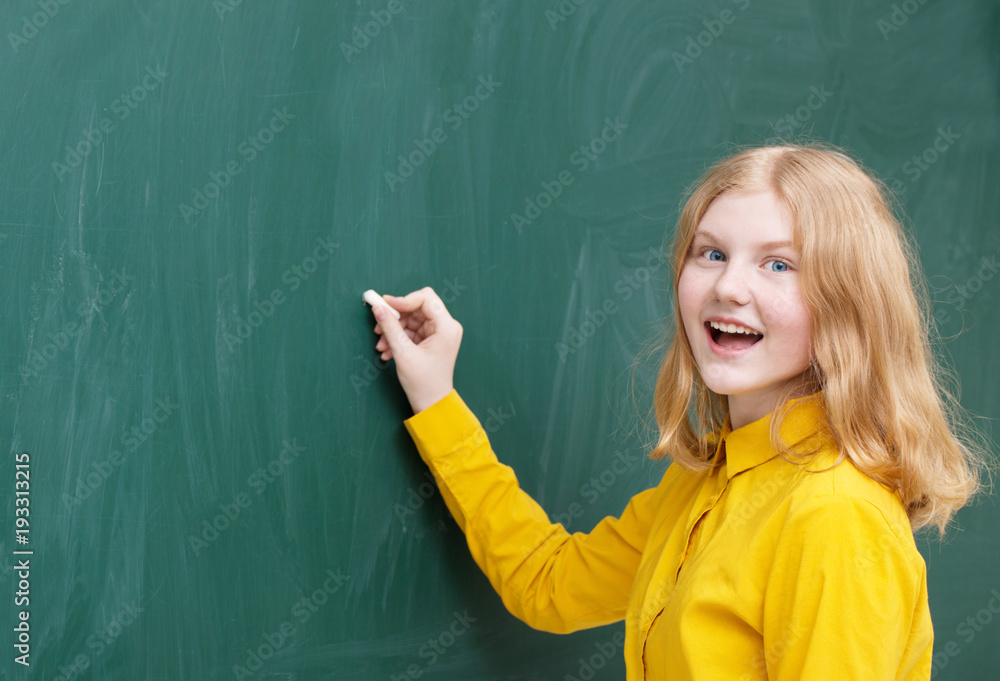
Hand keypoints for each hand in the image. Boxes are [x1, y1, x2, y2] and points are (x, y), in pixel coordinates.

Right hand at [371, 287, 462, 413]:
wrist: (431, 404)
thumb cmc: (424, 382)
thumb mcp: (403, 353)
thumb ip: (390, 328)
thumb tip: (378, 308)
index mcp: (446, 327)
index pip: (425, 298)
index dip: (403, 299)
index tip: (384, 305)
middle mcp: (445, 326)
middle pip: (416, 308)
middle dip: (395, 318)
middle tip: (378, 328)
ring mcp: (438, 333)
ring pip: (411, 319)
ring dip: (393, 330)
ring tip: (381, 346)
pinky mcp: (430, 340)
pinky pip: (411, 331)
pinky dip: (397, 338)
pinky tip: (387, 351)